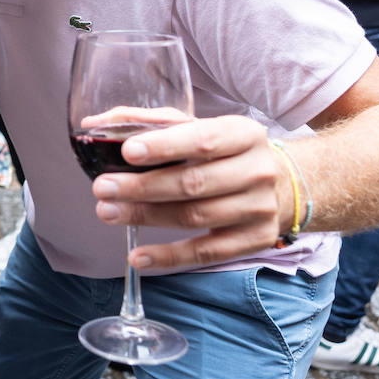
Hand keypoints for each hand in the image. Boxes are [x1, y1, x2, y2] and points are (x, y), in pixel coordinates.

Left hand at [88, 115, 287, 269]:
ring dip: (146, 217)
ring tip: (107, 212)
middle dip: (142, 186)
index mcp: (243, 134)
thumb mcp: (198, 127)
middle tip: (102, 187)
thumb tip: (93, 124)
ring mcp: (258, 209)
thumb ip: (148, 122)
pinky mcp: (253, 241)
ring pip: (195, 217)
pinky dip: (168, 256)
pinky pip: (206, 252)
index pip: (203, 139)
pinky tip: (137, 255)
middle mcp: (256, 170)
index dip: (164, 147)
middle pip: (194, 183)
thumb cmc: (225, 152)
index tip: (128, 151)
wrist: (284, 185)